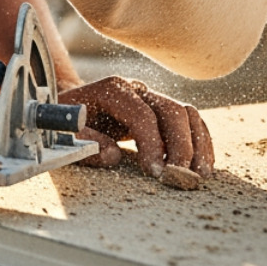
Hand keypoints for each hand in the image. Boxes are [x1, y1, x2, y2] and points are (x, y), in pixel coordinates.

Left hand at [58, 77, 212, 177]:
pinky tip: (201, 165)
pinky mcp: (160, 111)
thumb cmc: (66, 123)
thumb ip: (84, 142)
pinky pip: (189, 122)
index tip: (156, 172)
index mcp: (112, 89)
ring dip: (197, 144)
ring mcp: (151, 97)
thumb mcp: (64, 133)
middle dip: (181, 145)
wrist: (69, 108)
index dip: (152, 144)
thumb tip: (112, 155)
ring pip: (187, 113)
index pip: (142, 114)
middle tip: (181, 176)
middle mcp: (136, 89)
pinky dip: (199, 142)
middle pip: (171, 110)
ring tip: (199, 174)